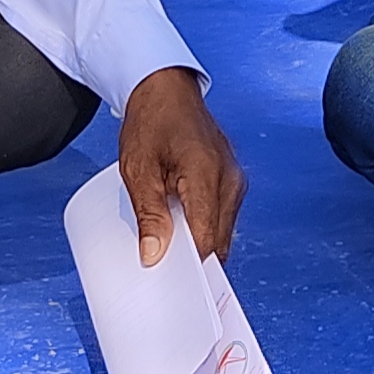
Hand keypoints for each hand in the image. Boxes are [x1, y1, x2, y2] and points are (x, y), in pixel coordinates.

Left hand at [116, 67, 243, 263]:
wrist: (166, 89)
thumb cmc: (151, 122)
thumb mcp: (138, 169)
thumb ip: (149, 215)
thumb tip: (154, 255)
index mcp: (206, 174)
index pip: (205, 239)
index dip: (188, 267)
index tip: (170, 284)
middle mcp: (230, 179)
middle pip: (217, 241)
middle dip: (193, 259)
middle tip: (164, 269)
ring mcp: (235, 179)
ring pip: (222, 232)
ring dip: (199, 242)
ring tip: (169, 243)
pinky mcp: (233, 180)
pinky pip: (223, 216)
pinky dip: (204, 227)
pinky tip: (181, 226)